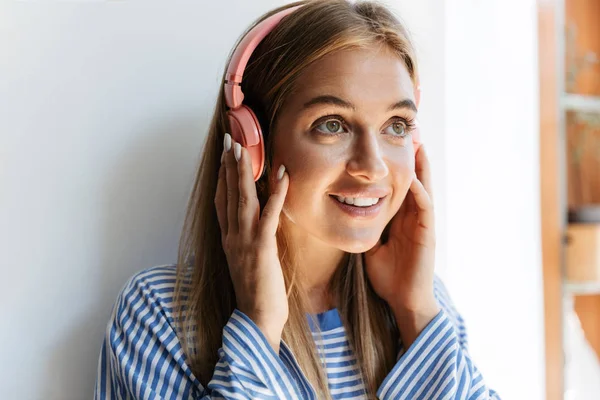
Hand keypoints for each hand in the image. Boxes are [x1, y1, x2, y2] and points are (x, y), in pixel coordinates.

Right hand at [215, 133, 289, 350]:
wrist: (256, 318)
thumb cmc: (256, 294)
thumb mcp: (247, 263)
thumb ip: (248, 242)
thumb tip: (256, 226)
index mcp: (229, 240)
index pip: (222, 202)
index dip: (222, 178)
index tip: (225, 158)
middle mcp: (232, 236)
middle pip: (228, 195)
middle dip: (229, 166)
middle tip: (230, 141)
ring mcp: (245, 240)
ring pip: (243, 199)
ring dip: (244, 172)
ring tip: (244, 149)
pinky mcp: (262, 246)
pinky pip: (270, 214)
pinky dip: (276, 192)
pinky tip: (281, 174)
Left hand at [365, 147, 438, 344]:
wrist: (402, 300)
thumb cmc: (387, 275)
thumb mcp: (371, 245)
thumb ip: (363, 228)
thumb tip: (344, 215)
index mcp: (400, 218)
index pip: (398, 184)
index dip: (395, 164)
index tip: (387, 143)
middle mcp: (413, 216)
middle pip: (414, 179)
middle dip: (411, 156)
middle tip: (408, 130)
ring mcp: (422, 224)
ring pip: (423, 187)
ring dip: (420, 165)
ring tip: (417, 142)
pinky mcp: (427, 233)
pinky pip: (424, 207)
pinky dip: (418, 191)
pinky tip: (411, 177)